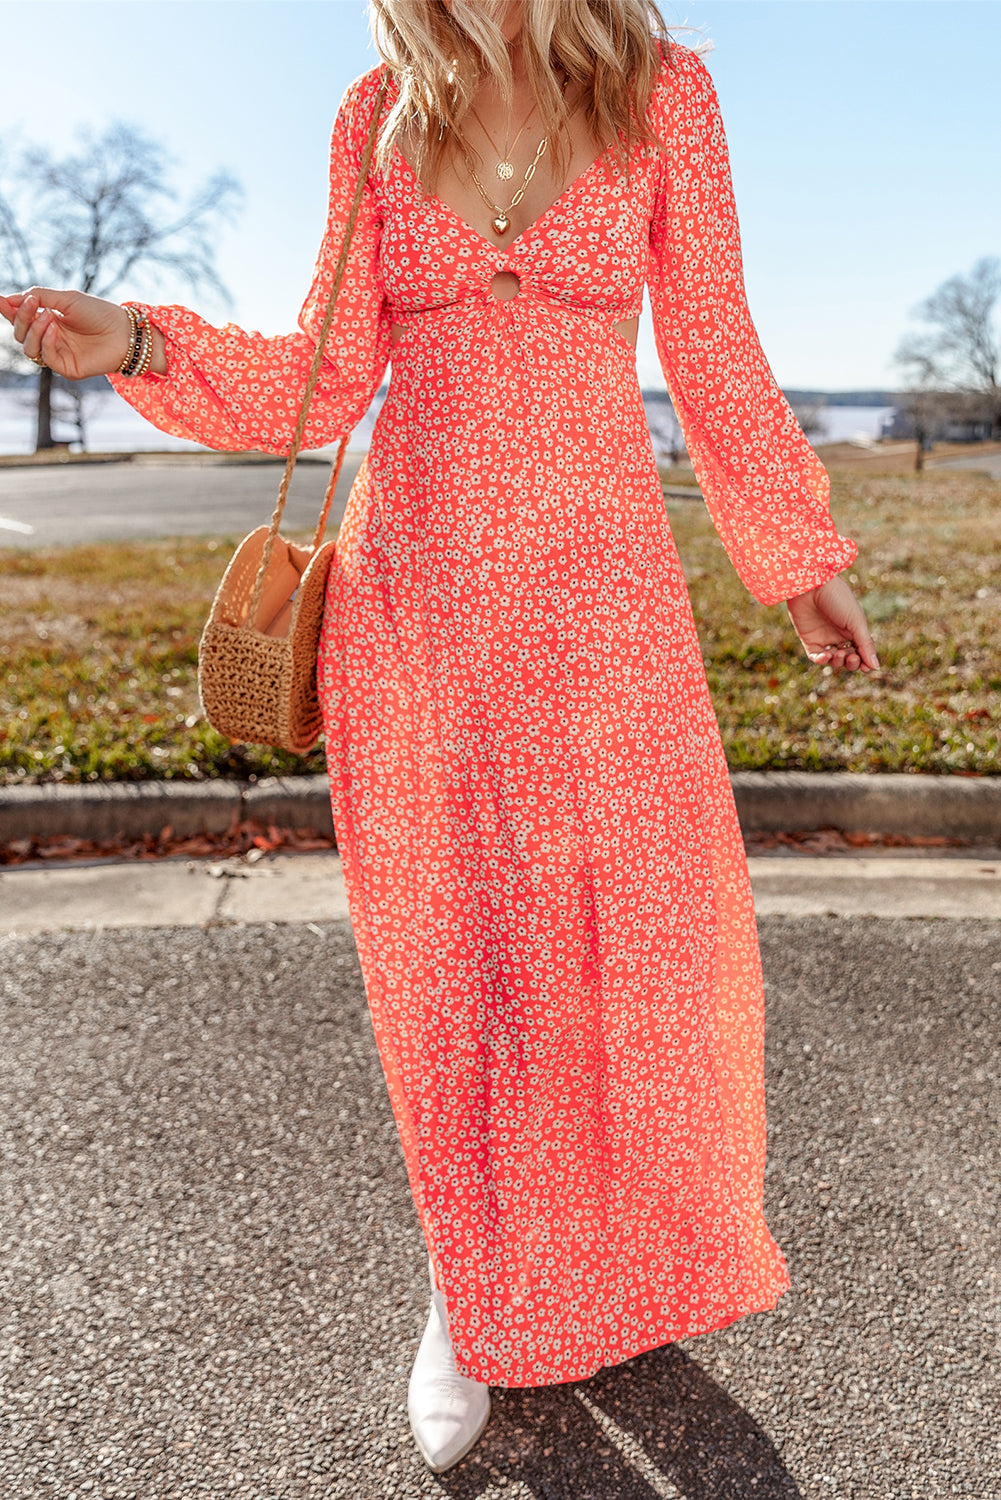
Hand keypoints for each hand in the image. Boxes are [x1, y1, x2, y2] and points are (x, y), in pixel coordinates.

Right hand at [0, 285, 132, 379]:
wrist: (124, 331)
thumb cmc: (99, 313)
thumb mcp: (66, 299)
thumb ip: (39, 297)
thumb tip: (7, 299)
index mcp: (48, 320)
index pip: (21, 317)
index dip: (8, 309)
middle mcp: (50, 338)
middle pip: (20, 333)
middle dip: (21, 317)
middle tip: (32, 303)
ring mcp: (58, 354)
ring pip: (28, 348)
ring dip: (33, 330)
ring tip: (48, 316)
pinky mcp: (66, 368)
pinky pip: (45, 358)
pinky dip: (45, 342)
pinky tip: (54, 329)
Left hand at [786, 574, 880, 673]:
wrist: (812, 586)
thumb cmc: (837, 599)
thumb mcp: (856, 622)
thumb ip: (865, 644)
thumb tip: (875, 667)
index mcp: (855, 630)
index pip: (862, 652)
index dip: (864, 662)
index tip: (866, 667)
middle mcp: (840, 636)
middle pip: (848, 659)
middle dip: (851, 663)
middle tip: (851, 657)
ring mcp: (825, 638)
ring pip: (833, 661)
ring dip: (838, 662)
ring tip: (838, 654)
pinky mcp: (810, 640)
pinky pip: (817, 657)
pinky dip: (822, 660)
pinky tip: (826, 655)